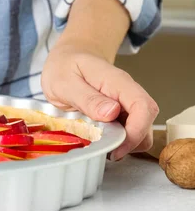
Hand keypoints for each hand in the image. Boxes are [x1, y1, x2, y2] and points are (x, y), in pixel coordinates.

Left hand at [42, 41, 158, 160]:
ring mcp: (125, 102)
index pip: (143, 106)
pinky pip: (129, 129)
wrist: (67, 58)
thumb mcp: (65, 82)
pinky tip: (103, 141)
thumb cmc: (64, 67)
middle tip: (108, 152)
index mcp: (116, 81)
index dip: (136, 131)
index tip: (117, 146)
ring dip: (127, 143)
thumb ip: (87, 98)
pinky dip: (120, 140)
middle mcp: (126, 92)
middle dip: (132, 142)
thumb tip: (112, 112)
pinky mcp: (121, 112)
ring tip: (103, 147)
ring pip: (141, 128)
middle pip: (147, 121)